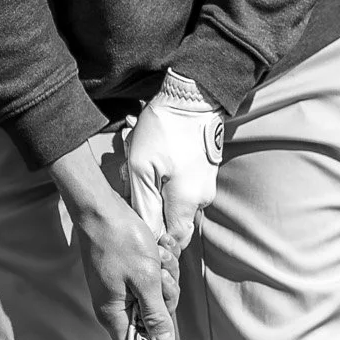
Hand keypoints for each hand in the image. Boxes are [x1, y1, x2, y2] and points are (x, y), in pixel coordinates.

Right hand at [48, 143, 176, 339]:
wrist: (102, 208)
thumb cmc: (120, 241)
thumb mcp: (145, 279)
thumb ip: (155, 314)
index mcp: (114, 313)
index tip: (167, 332)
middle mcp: (117, 305)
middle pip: (155, 317)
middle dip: (166, 293)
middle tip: (161, 272)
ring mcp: (123, 287)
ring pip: (159, 294)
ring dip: (166, 272)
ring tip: (158, 253)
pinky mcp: (130, 272)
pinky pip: (155, 276)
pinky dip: (161, 261)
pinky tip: (158, 246)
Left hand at [128, 73, 223, 254]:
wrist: (191, 97)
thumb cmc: (162, 131)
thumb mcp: (140, 169)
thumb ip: (144, 206)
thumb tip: (149, 236)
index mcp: (187, 203)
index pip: (173, 241)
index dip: (155, 241)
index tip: (136, 223)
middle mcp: (201, 199)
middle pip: (175, 224)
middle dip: (152, 215)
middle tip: (133, 193)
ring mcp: (205, 186)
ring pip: (176, 205)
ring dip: (155, 194)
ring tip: (137, 169)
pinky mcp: (204, 173)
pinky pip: (182, 189)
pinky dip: (164, 182)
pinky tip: (151, 161)